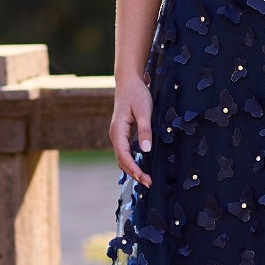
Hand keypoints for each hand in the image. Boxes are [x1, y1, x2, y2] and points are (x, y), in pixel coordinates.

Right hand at [111, 72, 153, 186]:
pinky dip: (132, 162)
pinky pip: (125, 152)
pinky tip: (141, 166)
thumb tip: (146, 150)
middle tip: (149, 183)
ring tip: (146, 179)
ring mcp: (118, 135)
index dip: (133, 169)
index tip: (144, 178)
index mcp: (118, 130)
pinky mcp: (123, 134)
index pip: (123, 155)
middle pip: (122, 160)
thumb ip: (145, 130)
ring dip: (132, 169)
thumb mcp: (144, 110)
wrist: (128, 82)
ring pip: (123, 157)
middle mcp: (115, 135)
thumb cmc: (136, 94)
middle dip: (134, 173)